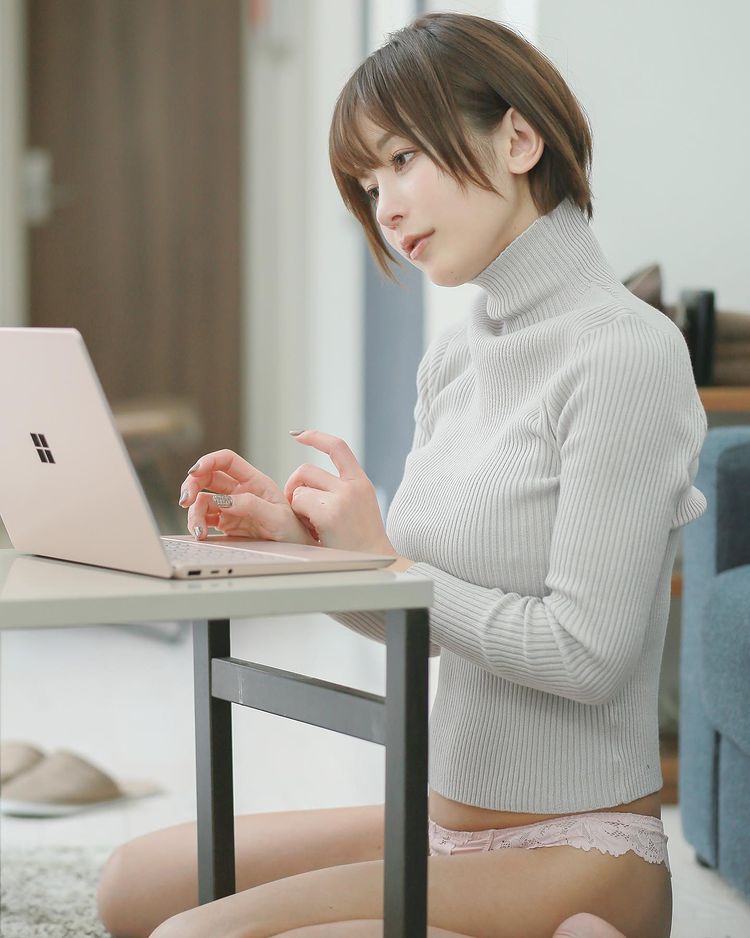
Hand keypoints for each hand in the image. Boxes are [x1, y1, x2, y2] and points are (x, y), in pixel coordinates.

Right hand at [178, 449, 317, 544]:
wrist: (297, 552)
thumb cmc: (294, 532)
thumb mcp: (277, 517)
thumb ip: (250, 505)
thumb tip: (223, 500)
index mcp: (255, 481)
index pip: (227, 460)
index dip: (208, 461)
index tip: (194, 472)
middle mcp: (240, 491)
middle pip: (207, 478)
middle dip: (192, 486)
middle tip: (186, 501)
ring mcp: (231, 507)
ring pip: (202, 500)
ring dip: (193, 512)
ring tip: (198, 531)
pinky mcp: (226, 524)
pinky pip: (204, 519)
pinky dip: (197, 525)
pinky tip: (200, 535)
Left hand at [284, 430, 394, 554]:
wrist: (377, 567)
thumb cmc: (362, 545)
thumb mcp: (359, 509)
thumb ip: (341, 491)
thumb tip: (308, 481)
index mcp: (361, 483)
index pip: (337, 447)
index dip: (315, 437)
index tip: (298, 434)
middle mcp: (352, 486)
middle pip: (307, 470)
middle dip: (294, 486)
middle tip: (298, 509)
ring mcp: (342, 498)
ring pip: (300, 488)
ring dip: (297, 506)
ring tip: (311, 526)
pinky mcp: (329, 512)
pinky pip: (299, 503)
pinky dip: (299, 518)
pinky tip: (313, 533)